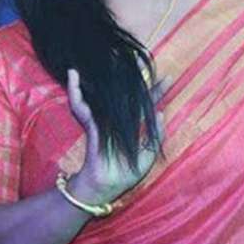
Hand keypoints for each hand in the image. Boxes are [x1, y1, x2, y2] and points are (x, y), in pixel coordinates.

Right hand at [66, 68, 169, 204]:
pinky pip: (81, 106)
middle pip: (129, 92)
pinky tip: (74, 75)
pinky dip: (75, 91)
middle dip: (136, 75)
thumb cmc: (125, 173)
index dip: (158, 92)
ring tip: (109, 57)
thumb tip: (162, 114)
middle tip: (142, 58)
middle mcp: (119, 118)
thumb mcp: (147, 156)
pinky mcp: (91, 123)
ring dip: (106, 75)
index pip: (148, 105)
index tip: (169, 78)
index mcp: (134, 126)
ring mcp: (104, 119)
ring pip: (105, 92)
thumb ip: (156, 136)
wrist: (104, 186)